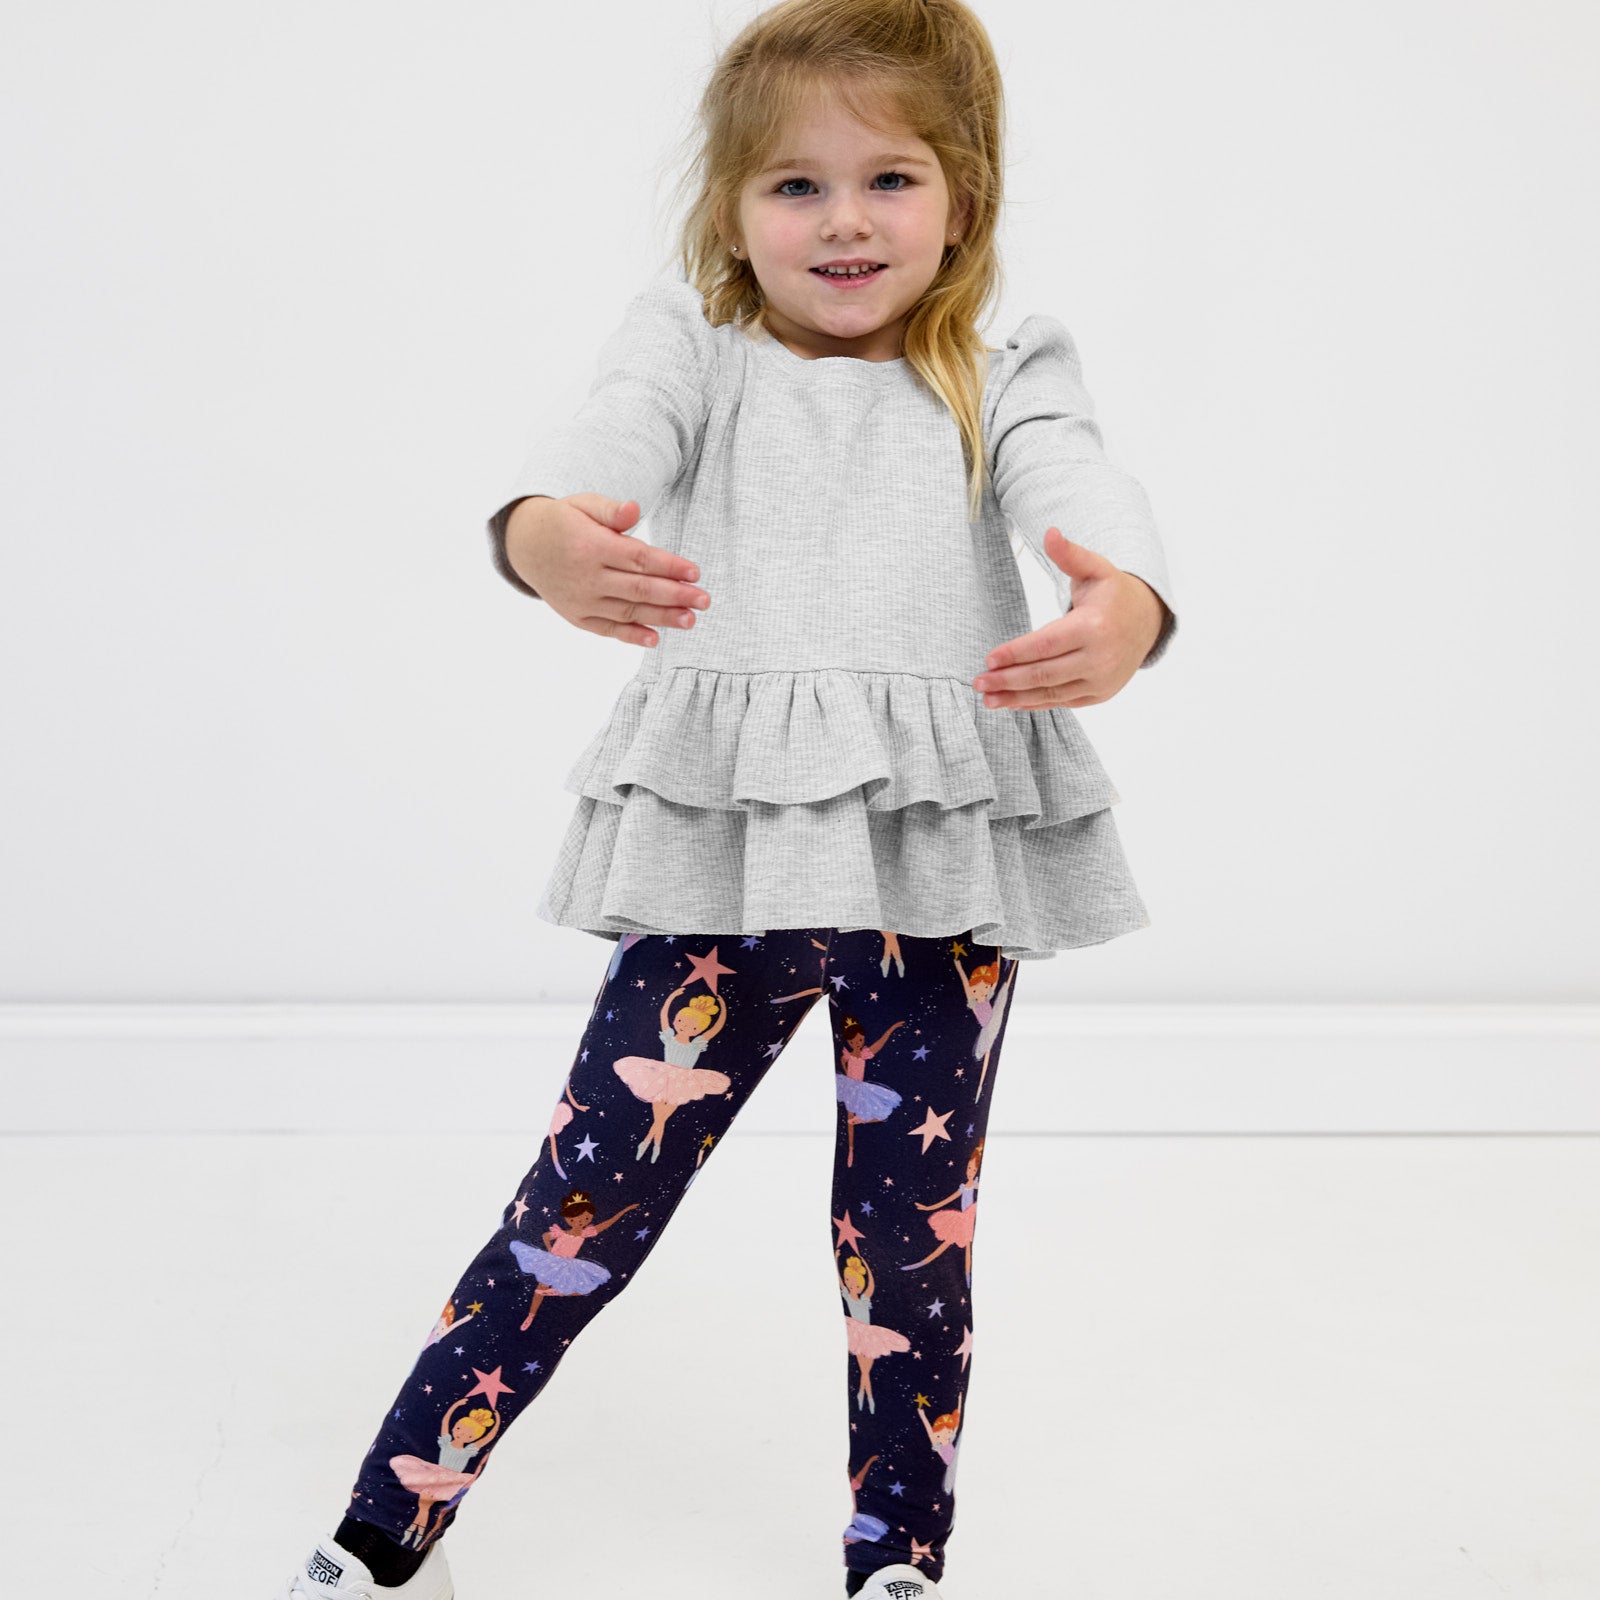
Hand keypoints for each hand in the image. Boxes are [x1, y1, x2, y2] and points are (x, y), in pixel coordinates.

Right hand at [505, 494, 709, 647]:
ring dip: (661, 618)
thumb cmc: (564, 522)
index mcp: (592, 547)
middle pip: (639, 589)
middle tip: (704, 600)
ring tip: (690, 620)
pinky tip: (655, 639)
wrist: (525, 547)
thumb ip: (611, 510)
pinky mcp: (578, 617)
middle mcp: (587, 577)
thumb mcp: (583, 505)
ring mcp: (582, 600)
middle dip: (675, 595)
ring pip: (628, 612)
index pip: (639, 559)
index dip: (669, 567)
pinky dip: (631, 636)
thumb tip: (634, 509)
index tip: (695, 573)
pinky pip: (608, 630)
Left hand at [972, 528, 1166, 708]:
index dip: (1016, 653)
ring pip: (1051, 693)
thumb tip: (1050, 533)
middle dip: (1008, 680)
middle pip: (1045, 673)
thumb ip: (1070, 554)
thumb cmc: (1113, 594)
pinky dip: (1036, 703)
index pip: (1047, 644)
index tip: (989, 658)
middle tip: (979, 682)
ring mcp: (1101, 680)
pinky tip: (1012, 702)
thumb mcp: (1095, 568)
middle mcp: (1100, 658)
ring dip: (1016, 697)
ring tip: (988, 698)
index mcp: (1095, 626)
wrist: (1146, 621)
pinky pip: (1062, 702)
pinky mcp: (1099, 694)